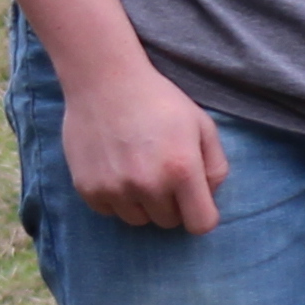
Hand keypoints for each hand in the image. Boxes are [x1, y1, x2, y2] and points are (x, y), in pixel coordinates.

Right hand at [61, 64, 229, 229]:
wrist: (105, 80)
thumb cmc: (159, 101)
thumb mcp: (202, 125)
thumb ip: (215, 166)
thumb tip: (208, 197)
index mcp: (182, 170)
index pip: (201, 224)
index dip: (201, 213)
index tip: (194, 200)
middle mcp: (148, 185)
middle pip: (169, 222)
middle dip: (171, 204)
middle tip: (162, 172)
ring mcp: (115, 189)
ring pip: (139, 220)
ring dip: (142, 203)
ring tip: (137, 169)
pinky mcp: (89, 189)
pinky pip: (110, 211)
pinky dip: (116, 198)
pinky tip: (116, 168)